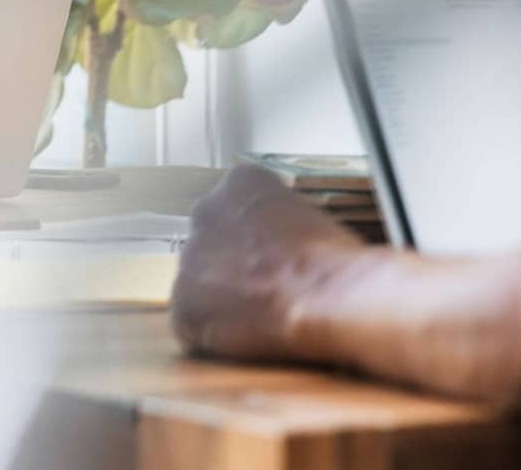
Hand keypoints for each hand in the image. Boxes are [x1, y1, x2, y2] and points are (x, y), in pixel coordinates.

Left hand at [170, 164, 359, 361]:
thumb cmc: (336, 261)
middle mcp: (206, 210)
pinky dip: (214, 333)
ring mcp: (191, 256)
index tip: (274, 255)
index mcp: (241, 182)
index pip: (237, 206)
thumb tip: (283, 246)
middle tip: (266, 288)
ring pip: (201, 280)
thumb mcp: (314, 219)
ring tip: (262, 316)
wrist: (329, 298)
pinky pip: (194, 319)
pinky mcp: (184, 301)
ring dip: (222, 297)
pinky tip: (247, 338)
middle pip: (214, 241)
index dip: (257, 237)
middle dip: (233, 264)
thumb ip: (282, 221)